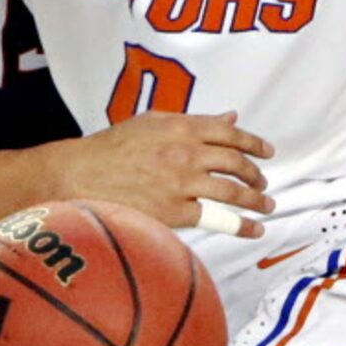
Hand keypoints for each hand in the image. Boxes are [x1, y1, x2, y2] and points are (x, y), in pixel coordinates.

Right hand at [56, 110, 273, 236]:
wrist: (79, 176)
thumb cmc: (111, 149)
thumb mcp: (152, 122)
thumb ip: (193, 120)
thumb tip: (230, 116)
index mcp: (180, 126)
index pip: (229, 132)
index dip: (253, 142)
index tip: (266, 151)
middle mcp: (185, 153)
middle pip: (236, 162)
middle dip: (256, 173)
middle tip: (263, 182)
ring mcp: (181, 184)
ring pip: (232, 191)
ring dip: (256, 199)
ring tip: (266, 204)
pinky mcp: (174, 212)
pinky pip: (216, 219)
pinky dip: (241, 226)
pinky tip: (254, 229)